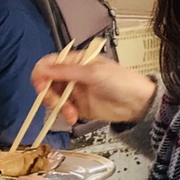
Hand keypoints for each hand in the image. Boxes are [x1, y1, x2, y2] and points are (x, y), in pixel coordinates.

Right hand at [29, 52, 156, 129]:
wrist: (138, 103)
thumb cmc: (120, 81)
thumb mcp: (93, 73)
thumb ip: (67, 71)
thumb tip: (42, 68)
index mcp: (75, 61)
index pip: (49, 63)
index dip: (41, 73)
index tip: (41, 85)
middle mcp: (71, 75)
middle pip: (47, 82)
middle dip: (49, 94)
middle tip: (56, 103)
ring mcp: (74, 92)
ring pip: (53, 98)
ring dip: (58, 106)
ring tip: (71, 114)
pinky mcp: (78, 107)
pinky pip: (63, 110)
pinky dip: (64, 115)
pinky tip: (73, 118)